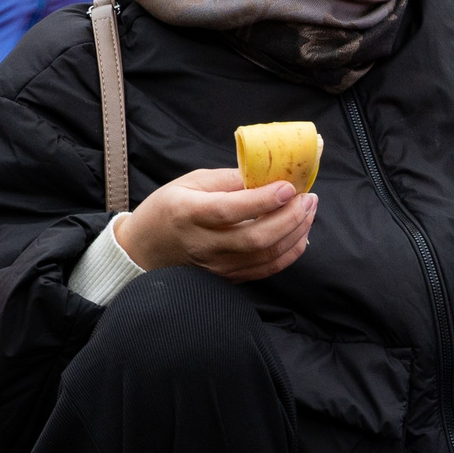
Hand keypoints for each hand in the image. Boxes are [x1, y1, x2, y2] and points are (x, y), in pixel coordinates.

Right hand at [115, 168, 315, 283]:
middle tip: (309, 197)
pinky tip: (300, 233)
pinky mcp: (227, 278)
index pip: (230, 210)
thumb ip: (227, 179)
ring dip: (296, 233)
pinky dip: (289, 252)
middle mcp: (204, 244)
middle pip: (256, 238)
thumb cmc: (167, 210)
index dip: (263, 200)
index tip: (289, 187)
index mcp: (189, 213)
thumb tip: (266, 174)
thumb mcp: (188, 183)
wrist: (144, 252)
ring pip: (266, 256)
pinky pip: (266, 269)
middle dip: (290, 218)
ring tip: (309, 210)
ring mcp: (217, 266)